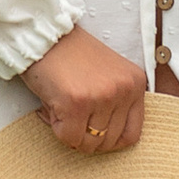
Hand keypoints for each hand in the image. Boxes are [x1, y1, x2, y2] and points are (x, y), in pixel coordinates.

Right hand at [28, 23, 149, 155]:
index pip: (132, 133)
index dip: (109, 140)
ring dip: (71, 131)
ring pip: (89, 143)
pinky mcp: (77, 103)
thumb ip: (115, 103)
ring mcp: (102, 96)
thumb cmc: (69, 55)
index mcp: (135, 82)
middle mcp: (123, 89)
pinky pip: (69, 137)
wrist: (43, 35)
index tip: (92, 131)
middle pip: (109, 141)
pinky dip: (56, 128)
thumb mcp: (106, 75)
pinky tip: (52, 107)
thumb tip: (106, 140)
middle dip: (86, 135)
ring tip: (61, 108)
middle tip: (71, 116)